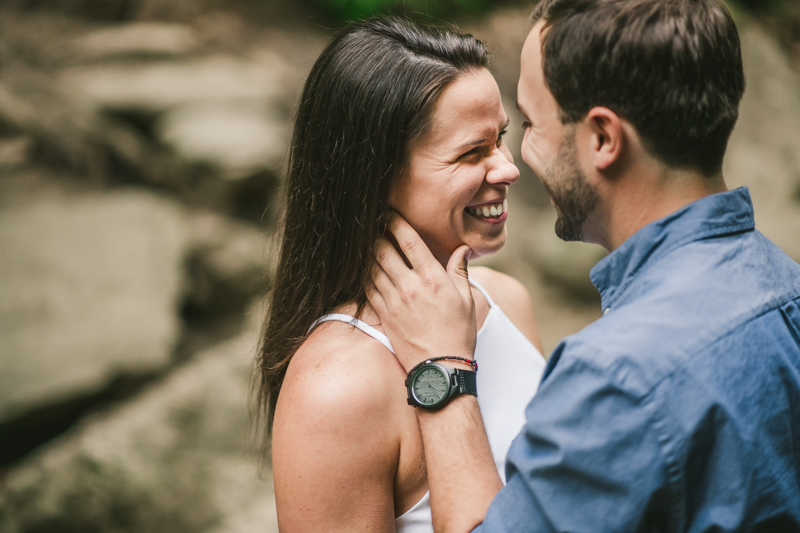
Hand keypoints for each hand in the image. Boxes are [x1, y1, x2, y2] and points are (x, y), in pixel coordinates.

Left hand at [367, 211, 476, 371]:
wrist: (441, 368)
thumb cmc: (457, 333)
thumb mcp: (466, 299)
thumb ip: (459, 270)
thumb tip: (461, 249)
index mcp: (433, 278)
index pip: (409, 241)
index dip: (395, 222)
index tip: (388, 212)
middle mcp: (411, 286)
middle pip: (384, 250)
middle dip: (376, 234)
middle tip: (370, 223)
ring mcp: (394, 301)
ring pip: (372, 268)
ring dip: (367, 253)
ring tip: (363, 242)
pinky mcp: (384, 316)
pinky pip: (367, 289)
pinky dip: (363, 276)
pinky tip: (361, 268)